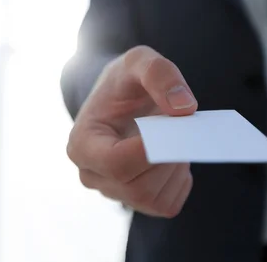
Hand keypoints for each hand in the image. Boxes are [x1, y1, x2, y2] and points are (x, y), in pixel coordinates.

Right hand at [66, 46, 197, 217]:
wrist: (120, 99)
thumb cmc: (124, 82)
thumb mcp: (138, 60)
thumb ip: (159, 74)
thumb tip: (185, 108)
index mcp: (82, 144)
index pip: (116, 163)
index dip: (151, 151)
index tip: (175, 126)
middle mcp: (92, 175)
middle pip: (138, 187)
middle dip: (168, 159)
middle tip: (181, 127)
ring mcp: (113, 192)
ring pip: (153, 199)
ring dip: (175, 168)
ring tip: (173, 138)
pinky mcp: (136, 201)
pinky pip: (167, 205)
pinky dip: (179, 181)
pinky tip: (173, 157)